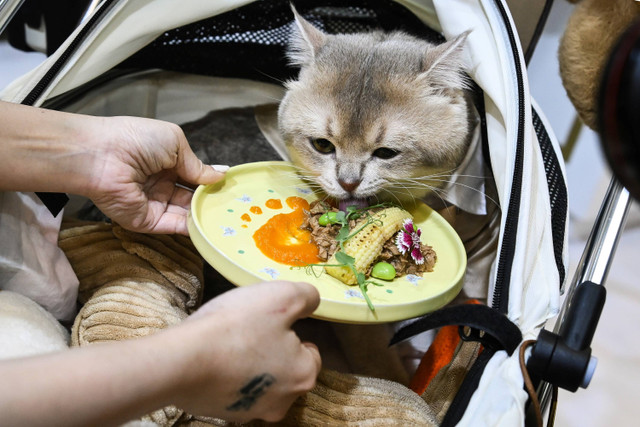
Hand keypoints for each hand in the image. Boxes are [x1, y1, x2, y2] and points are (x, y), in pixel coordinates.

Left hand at [87, 116, 225, 233]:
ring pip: (186, 214)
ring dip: (206, 214)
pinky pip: (174, 226)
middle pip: (192, 197)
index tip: (232, 187)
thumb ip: (197, 164)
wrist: (102, 156)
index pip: (194, 176)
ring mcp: (154, 204)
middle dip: (212, 200)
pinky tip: (211, 224)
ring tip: (229, 215)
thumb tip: (220, 175)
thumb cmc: (136, 140)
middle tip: (235, 205)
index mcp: (166, 163)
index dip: (211, 181)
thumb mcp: (175, 143)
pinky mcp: (147, 222)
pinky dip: (193, 227)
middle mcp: (161, 184)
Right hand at [169, 281, 321, 422]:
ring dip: (251, 364)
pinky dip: (229, 377)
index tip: (270, 322)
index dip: (292, 333)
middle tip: (249, 330)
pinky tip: (214, 360)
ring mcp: (252, 412)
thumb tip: (312, 301)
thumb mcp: (281, 296)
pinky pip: (235, 391)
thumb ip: (306, 297)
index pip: (311, 354)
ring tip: (230, 343)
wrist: (181, 361)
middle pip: (286, 370)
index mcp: (304, 375)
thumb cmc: (236, 327)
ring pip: (261, 382)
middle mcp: (283, 402)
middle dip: (272, 350)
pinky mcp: (224, 415)